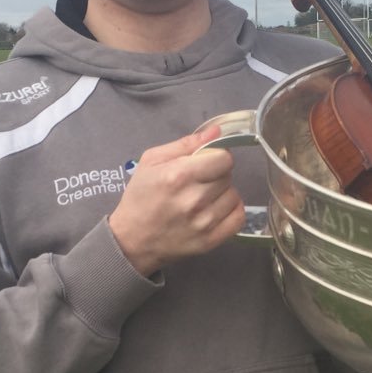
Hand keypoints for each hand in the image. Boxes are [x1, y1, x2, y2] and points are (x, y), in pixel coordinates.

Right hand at [108, 126, 244, 275]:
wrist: (132, 240)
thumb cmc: (140, 196)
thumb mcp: (152, 161)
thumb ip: (186, 144)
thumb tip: (216, 131)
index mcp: (179, 175)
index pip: (223, 158)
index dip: (216, 156)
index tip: (206, 162)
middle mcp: (194, 200)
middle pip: (228, 176)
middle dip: (216, 174)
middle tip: (198, 182)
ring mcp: (204, 223)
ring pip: (234, 196)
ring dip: (222, 193)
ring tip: (203, 198)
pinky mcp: (211, 241)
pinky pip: (238, 218)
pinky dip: (231, 211)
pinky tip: (215, 209)